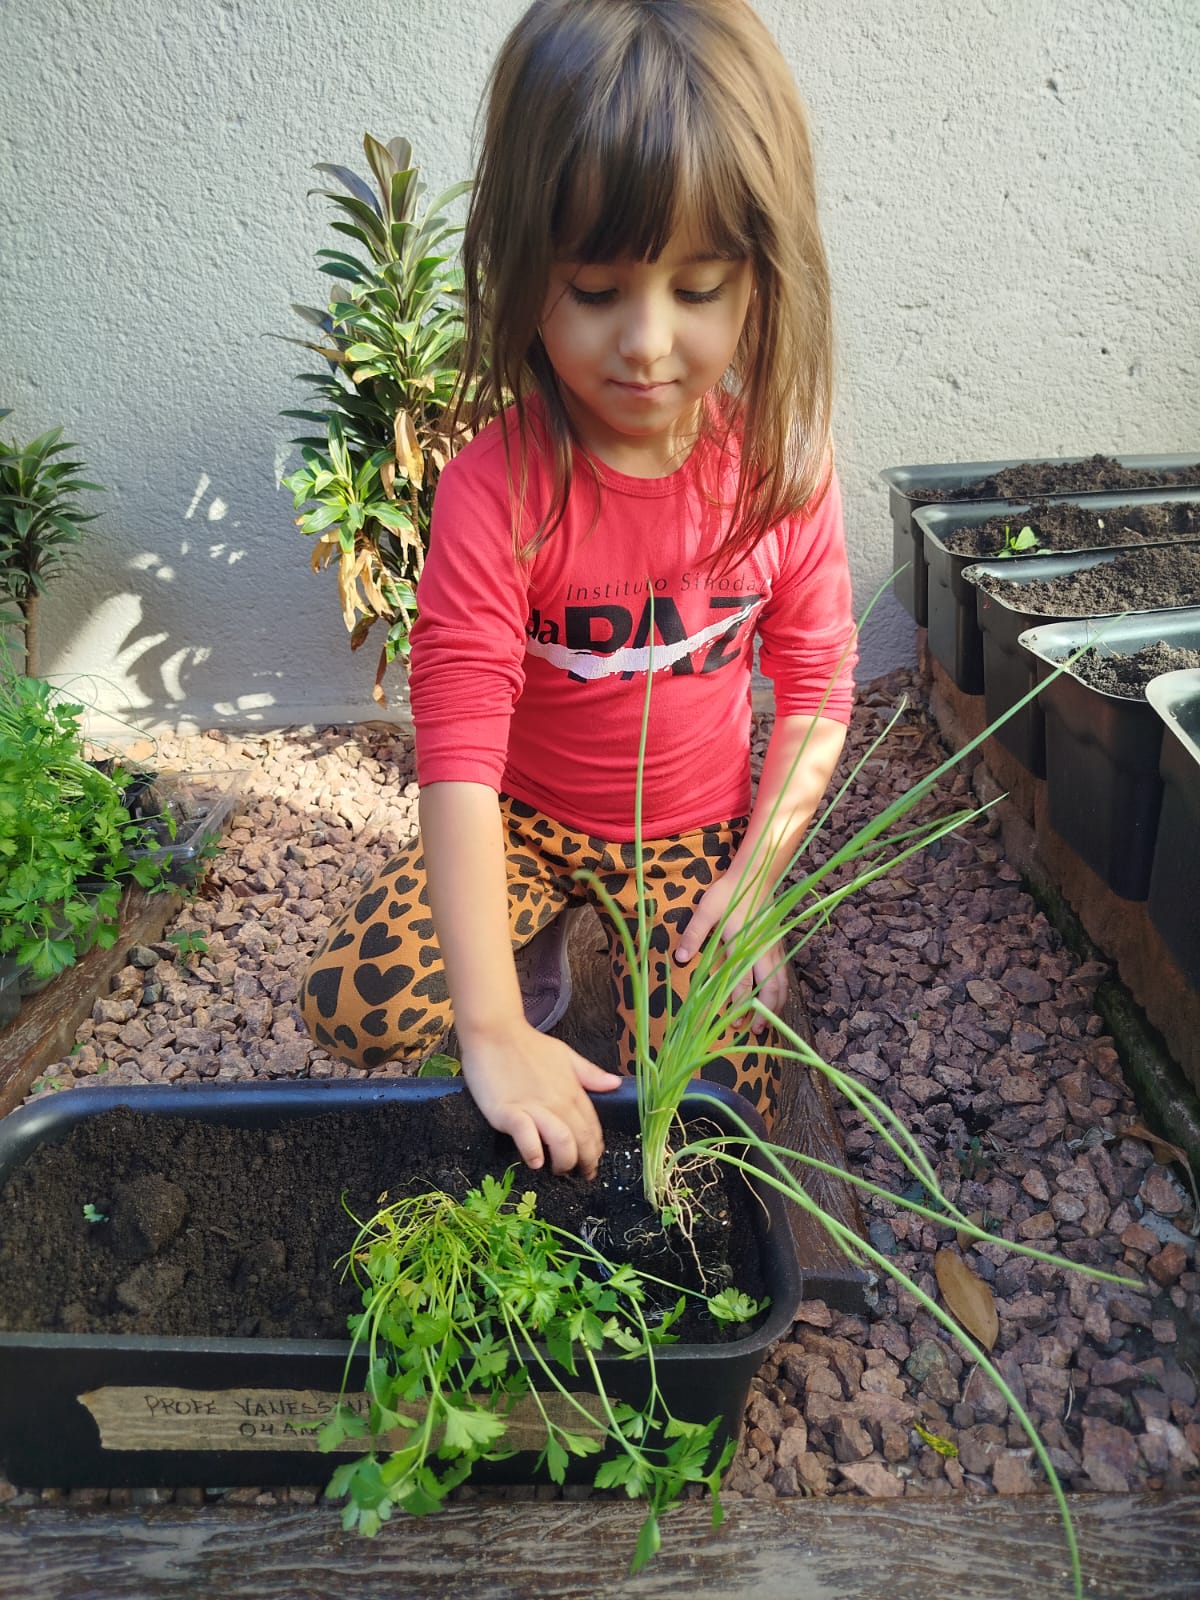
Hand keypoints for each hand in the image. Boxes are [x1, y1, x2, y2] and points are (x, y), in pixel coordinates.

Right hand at [459, 1023, 620, 1178]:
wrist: (494, 1033)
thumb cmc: (528, 1045)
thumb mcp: (565, 1055)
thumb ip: (589, 1074)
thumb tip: (615, 1085)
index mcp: (573, 1090)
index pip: (593, 1127)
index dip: (595, 1149)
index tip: (592, 1162)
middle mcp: (558, 1102)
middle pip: (581, 1139)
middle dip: (585, 1163)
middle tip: (579, 1174)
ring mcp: (534, 1107)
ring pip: (562, 1142)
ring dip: (564, 1162)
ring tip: (557, 1169)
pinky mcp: (509, 1112)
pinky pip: (527, 1137)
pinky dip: (533, 1153)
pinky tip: (534, 1161)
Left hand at [673, 873, 788, 1034]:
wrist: (755, 876)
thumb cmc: (728, 892)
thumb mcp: (706, 910)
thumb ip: (693, 933)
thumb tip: (681, 957)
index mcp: (744, 945)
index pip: (745, 984)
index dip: (740, 1005)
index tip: (734, 1021)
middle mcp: (763, 950)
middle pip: (770, 989)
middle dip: (765, 1013)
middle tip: (756, 1030)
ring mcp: (774, 948)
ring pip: (782, 983)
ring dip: (776, 1004)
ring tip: (768, 1023)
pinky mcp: (779, 944)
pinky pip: (784, 974)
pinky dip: (781, 991)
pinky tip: (774, 1000)